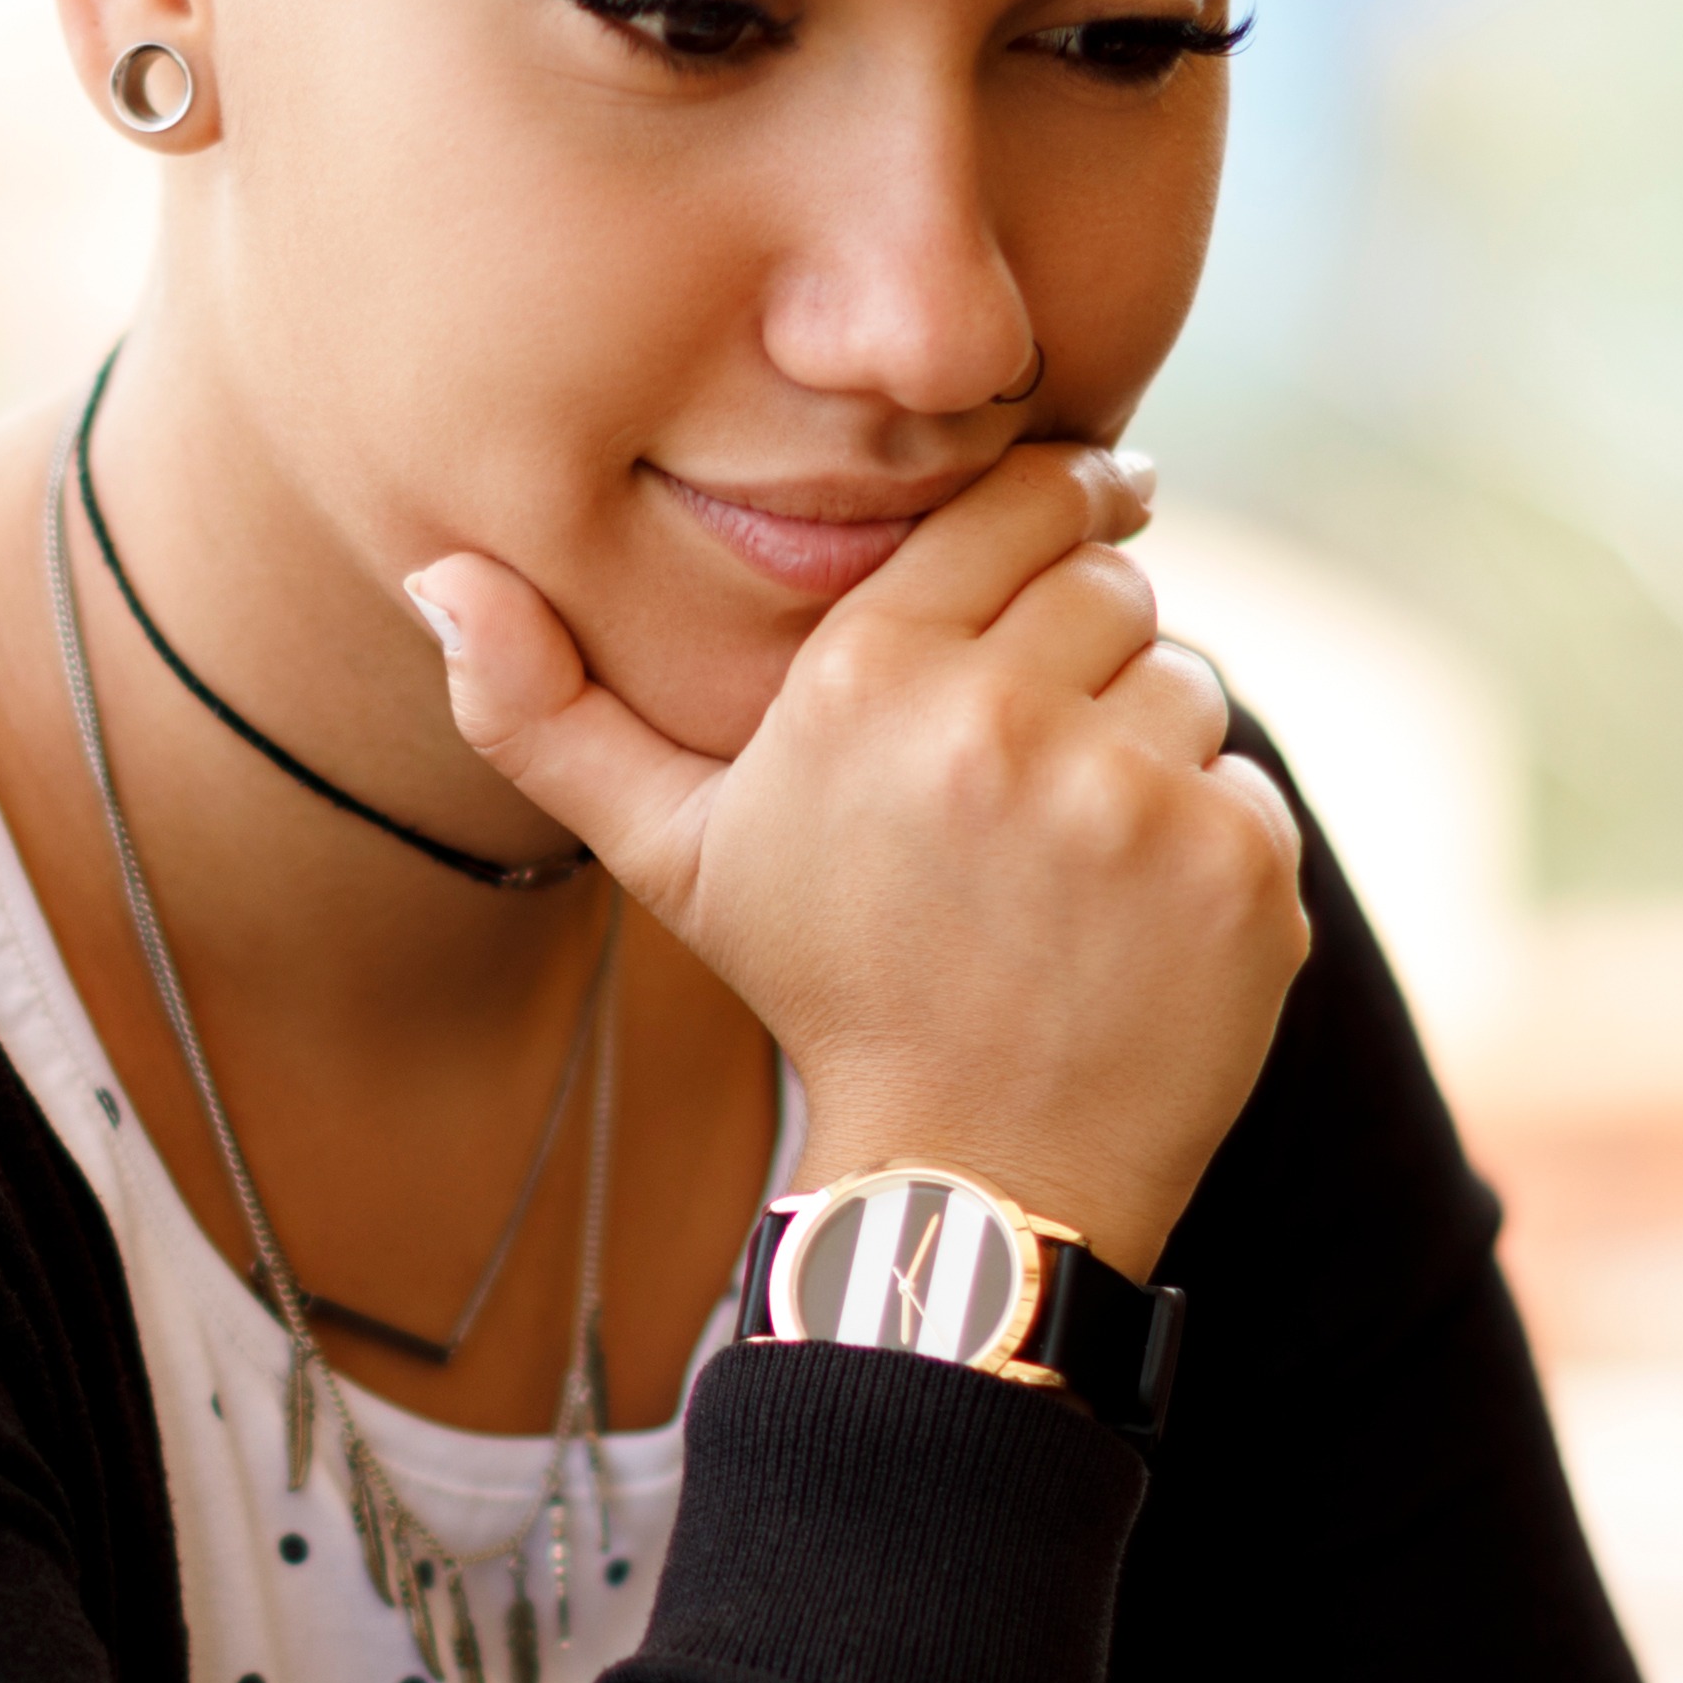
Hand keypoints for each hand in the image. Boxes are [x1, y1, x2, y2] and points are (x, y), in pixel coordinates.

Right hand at [409, 445, 1305, 1270]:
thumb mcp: (671, 854)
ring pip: (1185, 681)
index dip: (1061, 508)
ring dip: (1145, 747)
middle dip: (1088, 648)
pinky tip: (1131, 923)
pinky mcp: (1232, 869)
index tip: (1082, 523)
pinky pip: (1243, 786)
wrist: (966, 1180)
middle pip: (1113, 583)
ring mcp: (1129, 797)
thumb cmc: (825, 988)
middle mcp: (1001, 720)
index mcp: (870, 676)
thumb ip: (546, 710)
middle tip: (1038, 752)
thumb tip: (438, 573)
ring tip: (1070, 856)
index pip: (1023, 502)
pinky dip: (1206, 845)